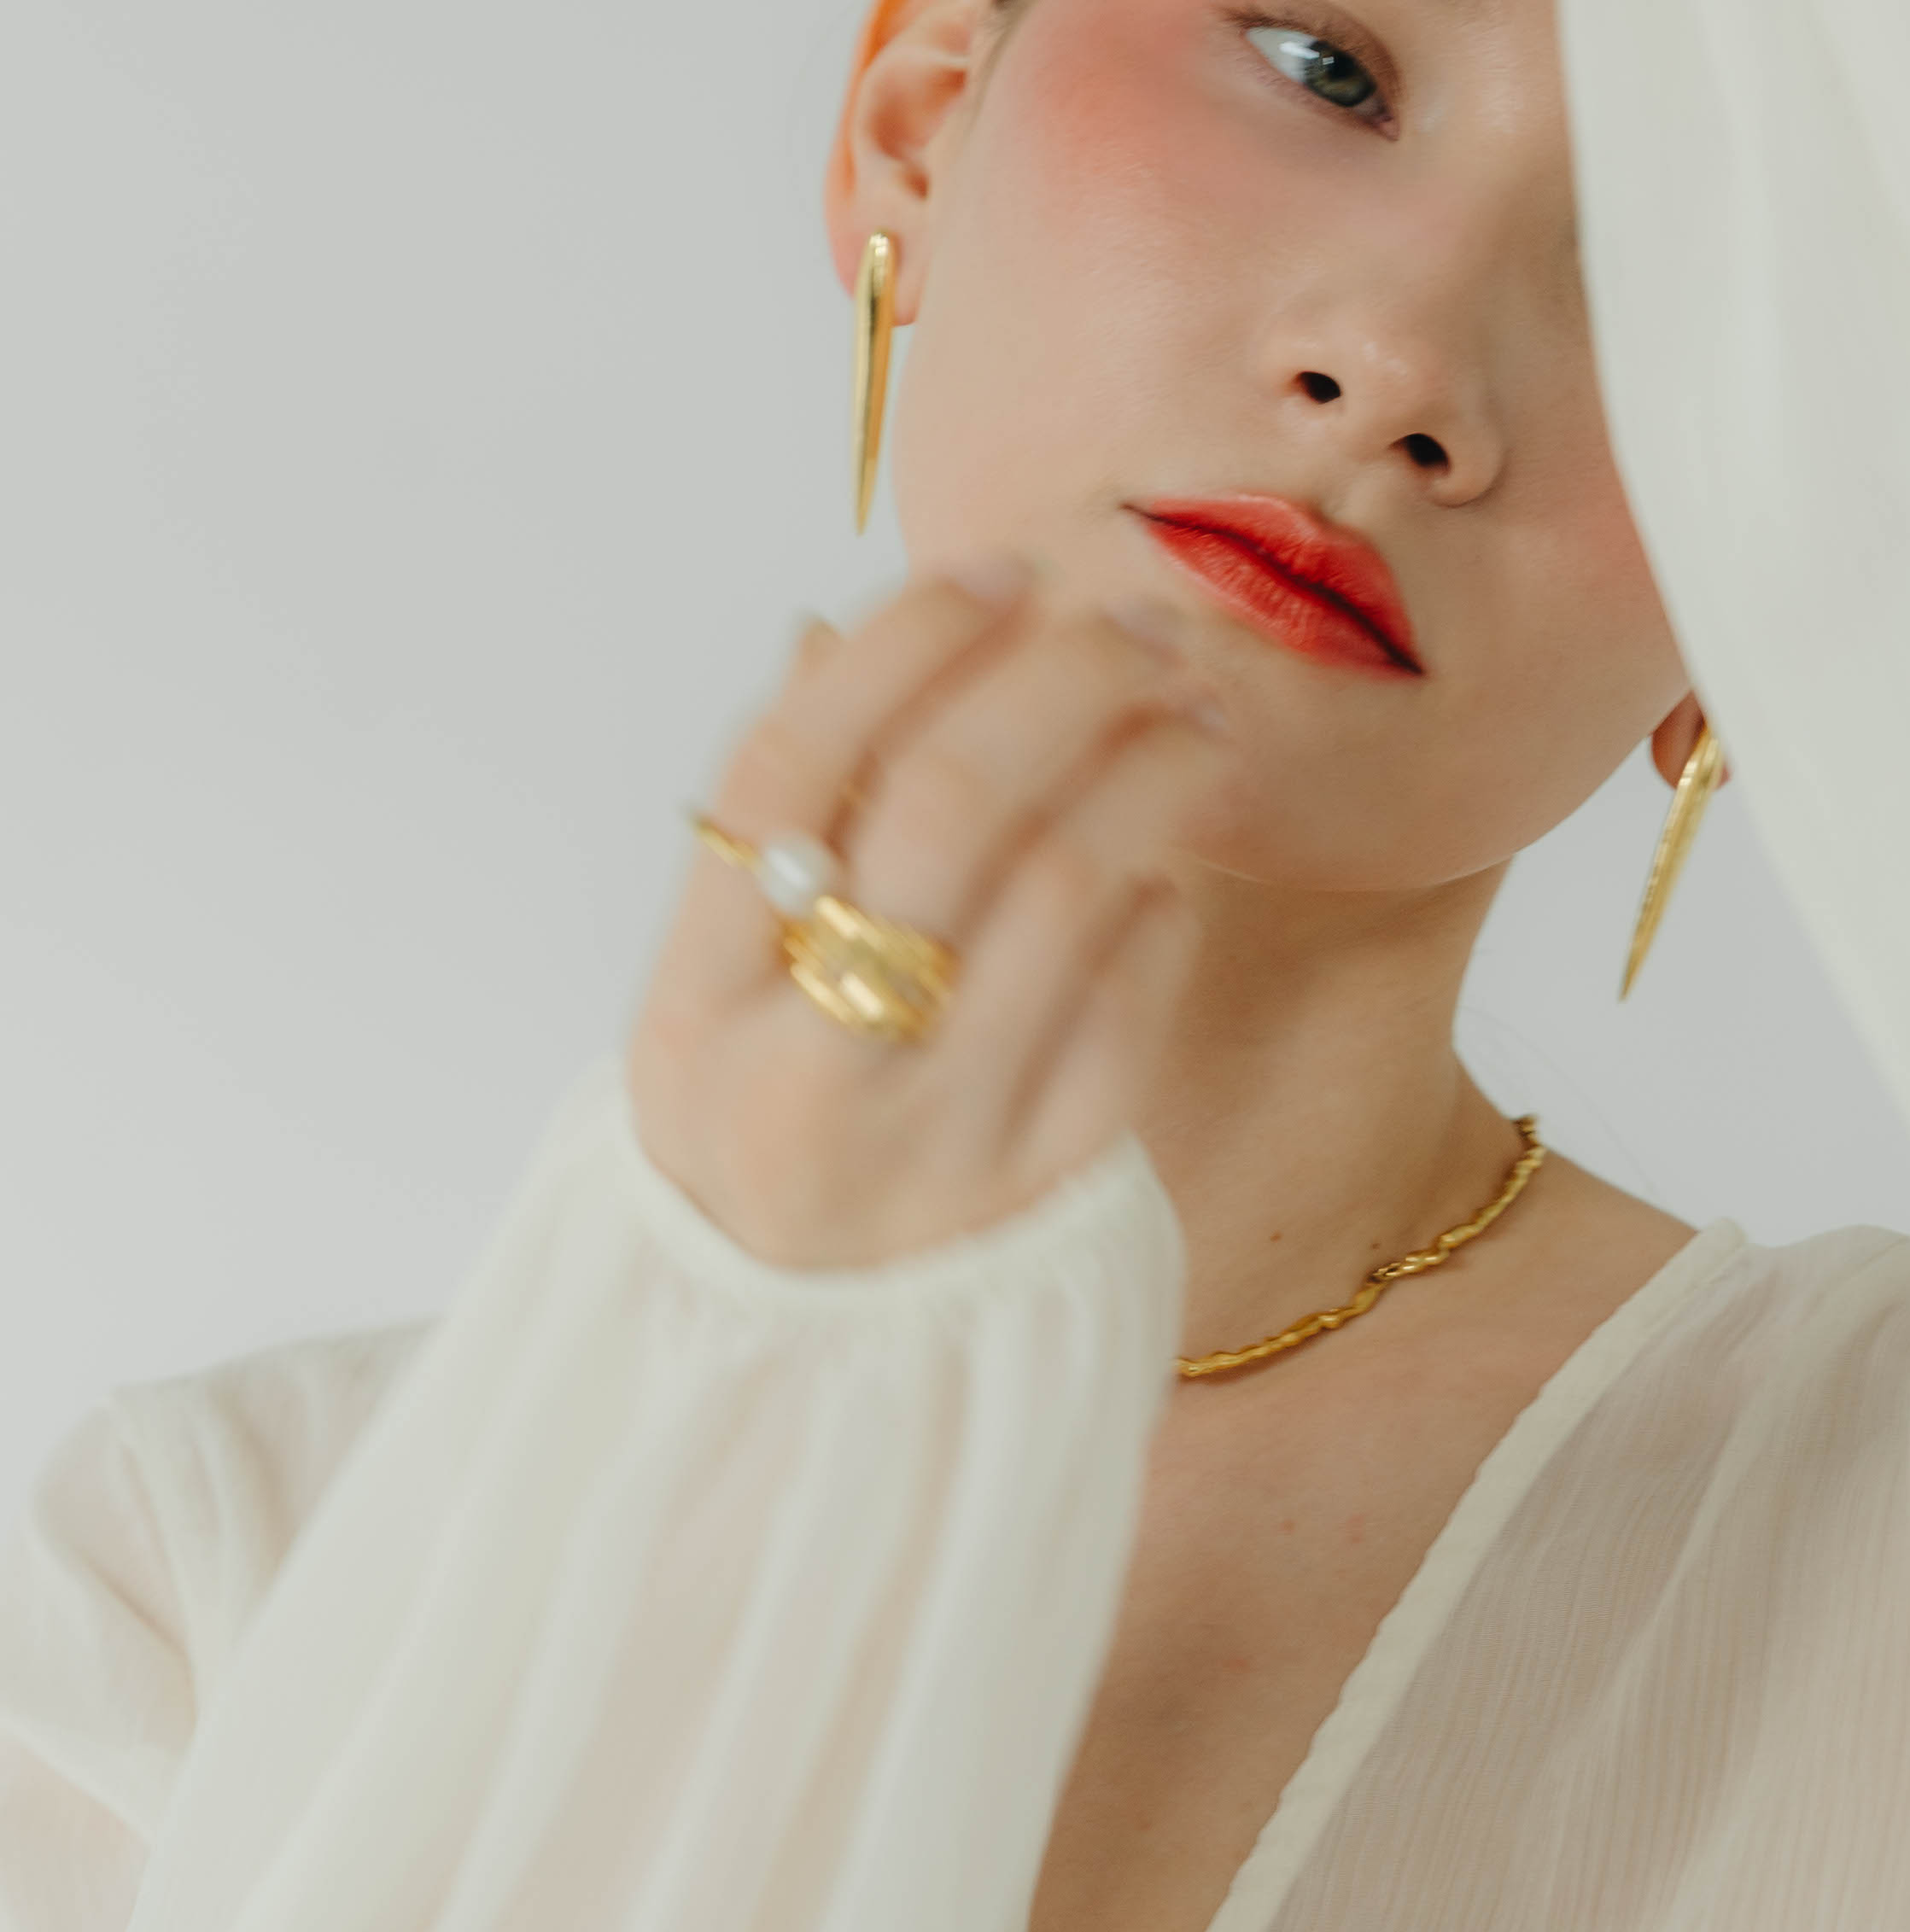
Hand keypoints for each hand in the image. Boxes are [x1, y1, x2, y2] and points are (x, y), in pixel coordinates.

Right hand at [628, 572, 1226, 1269]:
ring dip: (1148, 764)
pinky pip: (1132, 999)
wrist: (800, 1362)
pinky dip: (1159, 902)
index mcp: (695, 1005)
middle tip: (1130, 621)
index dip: (905, 644)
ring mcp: (939, 1131)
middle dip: (1059, 679)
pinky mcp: (1051, 1181)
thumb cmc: (759, 1124)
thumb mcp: (707, 997)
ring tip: (1191, 704)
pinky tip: (1166, 857)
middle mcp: (811, 1068)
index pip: (791, 769)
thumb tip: (834, 635)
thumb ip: (771, 831)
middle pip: (948, 805)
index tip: (1000, 569)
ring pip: (1068, 885)